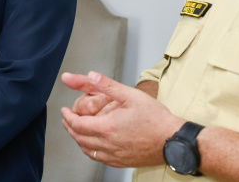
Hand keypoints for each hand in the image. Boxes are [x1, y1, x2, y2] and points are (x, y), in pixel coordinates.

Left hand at [60, 71, 181, 167]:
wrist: (174, 141)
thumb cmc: (156, 119)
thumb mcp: (131, 95)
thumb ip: (107, 85)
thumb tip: (90, 76)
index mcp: (107, 128)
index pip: (77, 124)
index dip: (67, 117)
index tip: (64, 110)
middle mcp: (108, 144)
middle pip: (79, 138)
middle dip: (69, 127)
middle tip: (67, 119)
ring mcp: (115, 156)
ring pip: (88, 150)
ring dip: (78, 139)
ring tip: (76, 130)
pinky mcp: (122, 162)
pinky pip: (99, 159)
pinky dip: (90, 150)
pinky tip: (92, 145)